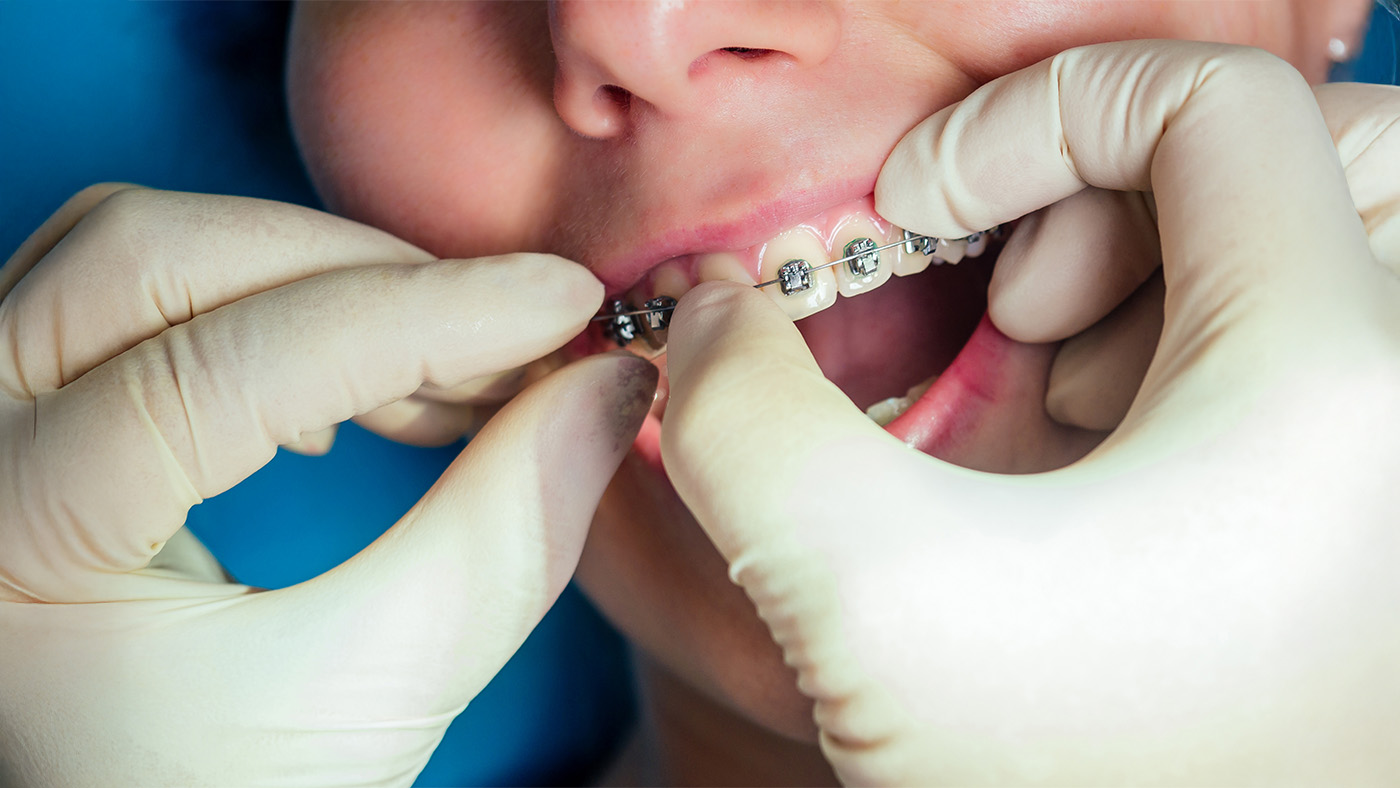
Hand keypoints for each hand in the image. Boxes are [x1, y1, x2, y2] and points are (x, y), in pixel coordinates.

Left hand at [0, 187, 655, 784]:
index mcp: (10, 546)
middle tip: (511, 342)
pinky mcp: (18, 404)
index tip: (560, 308)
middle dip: (364, 279)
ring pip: (138, 248)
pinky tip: (352, 392)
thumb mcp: (377, 694)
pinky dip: (267, 304)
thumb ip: (505, 533)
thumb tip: (605, 385)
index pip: (220, 370)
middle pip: (156, 260)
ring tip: (444, 379)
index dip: (418, 321)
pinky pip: (130, 285)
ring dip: (318, 280)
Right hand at [661, 41, 1399, 783]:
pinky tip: (1094, 495)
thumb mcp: (864, 601)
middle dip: (1127, 199)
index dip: (1027, 118)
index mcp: (1335, 382)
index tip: (914, 221)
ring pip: (1315, 253)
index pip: (1209, 102)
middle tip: (1032, 317)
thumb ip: (743, 414)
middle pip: (1310, 152)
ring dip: (1151, 295)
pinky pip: (1314, 362)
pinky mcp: (1373, 530)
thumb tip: (711, 312)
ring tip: (1052, 430)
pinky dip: (1187, 377)